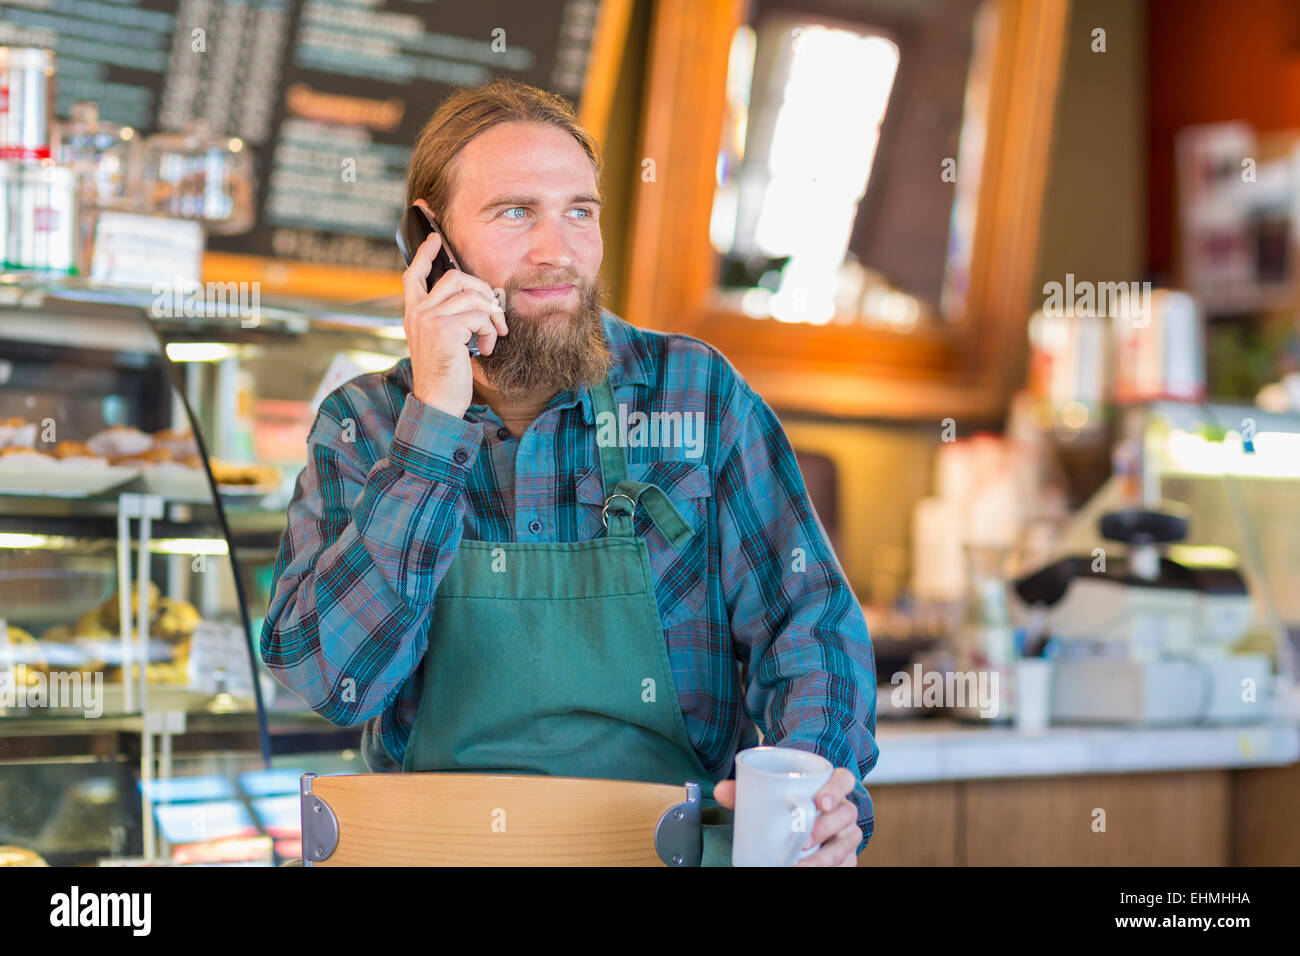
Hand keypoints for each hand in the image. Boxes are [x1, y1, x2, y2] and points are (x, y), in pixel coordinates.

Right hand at [401, 213, 507, 418]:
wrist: (438, 403)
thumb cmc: (446, 376)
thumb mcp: (444, 342)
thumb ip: (450, 318)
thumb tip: (476, 298)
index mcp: (413, 314)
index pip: (413, 275)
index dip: (425, 254)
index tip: (436, 238)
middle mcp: (417, 313)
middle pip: (454, 277)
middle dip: (482, 291)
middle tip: (495, 314)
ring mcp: (428, 318)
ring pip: (472, 295)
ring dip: (492, 316)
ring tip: (493, 337)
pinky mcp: (444, 328)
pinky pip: (479, 315)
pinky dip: (491, 332)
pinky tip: (486, 349)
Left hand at [713, 766, 861, 867]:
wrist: (797, 820)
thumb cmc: (786, 803)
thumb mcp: (767, 794)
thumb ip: (744, 790)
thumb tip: (720, 791)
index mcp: (829, 785)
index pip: (844, 779)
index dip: (836, 789)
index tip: (819, 802)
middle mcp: (843, 808)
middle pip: (846, 814)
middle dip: (827, 828)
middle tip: (804, 839)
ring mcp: (846, 833)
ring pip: (847, 842)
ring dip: (827, 856)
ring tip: (801, 864)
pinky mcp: (845, 855)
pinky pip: (846, 863)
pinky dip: (831, 868)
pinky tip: (809, 870)